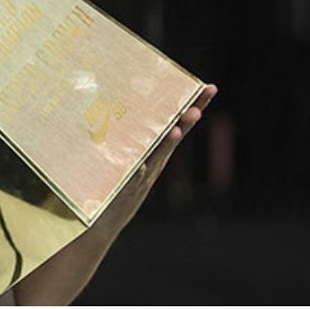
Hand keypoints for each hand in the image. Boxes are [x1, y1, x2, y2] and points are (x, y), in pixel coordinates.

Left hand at [92, 84, 217, 236]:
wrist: (99, 221)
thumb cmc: (112, 181)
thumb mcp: (123, 153)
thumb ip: (126, 132)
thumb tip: (116, 95)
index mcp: (155, 149)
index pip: (179, 122)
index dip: (195, 105)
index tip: (210, 87)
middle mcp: (154, 161)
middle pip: (175, 136)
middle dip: (187, 122)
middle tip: (197, 109)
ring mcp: (143, 177)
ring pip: (158, 157)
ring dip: (167, 144)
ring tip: (176, 130)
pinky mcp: (127, 191)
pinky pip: (133, 180)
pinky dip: (138, 172)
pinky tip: (140, 165)